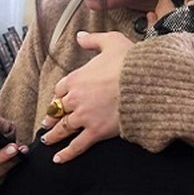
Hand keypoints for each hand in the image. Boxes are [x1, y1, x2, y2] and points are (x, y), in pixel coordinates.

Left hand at [40, 31, 132, 162]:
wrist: (147, 82)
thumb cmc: (130, 61)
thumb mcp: (111, 41)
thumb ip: (93, 39)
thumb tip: (80, 35)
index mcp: (76, 78)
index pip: (60, 90)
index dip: (59, 96)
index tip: (57, 101)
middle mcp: (76, 98)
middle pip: (58, 110)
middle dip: (52, 118)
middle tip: (46, 124)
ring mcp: (84, 116)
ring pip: (64, 129)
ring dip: (53, 136)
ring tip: (47, 141)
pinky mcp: (96, 131)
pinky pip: (77, 145)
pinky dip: (66, 154)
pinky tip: (58, 159)